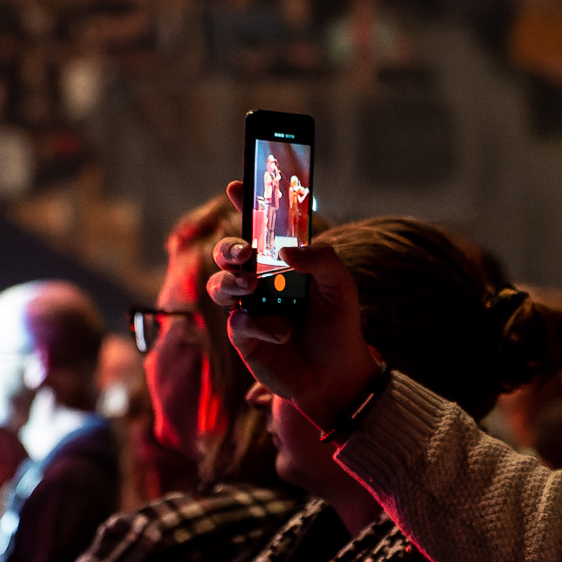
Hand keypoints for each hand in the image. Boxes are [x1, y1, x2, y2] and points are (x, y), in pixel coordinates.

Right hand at [210, 180, 378, 429]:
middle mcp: (260, 283)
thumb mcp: (341, 286)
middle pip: (228, 256)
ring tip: (253, 288)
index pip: (259, 229)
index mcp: (282, 264)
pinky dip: (259, 325)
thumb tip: (287, 250)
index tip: (237, 185)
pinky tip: (282, 333)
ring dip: (232, 283)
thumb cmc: (339, 326)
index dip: (245, 205)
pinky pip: (237, 324)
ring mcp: (249, 310)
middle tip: (245, 254)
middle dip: (228, 249)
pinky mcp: (245, 339)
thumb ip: (323, 259)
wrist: (337, 376)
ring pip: (220, 286)